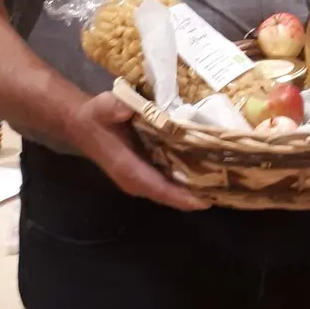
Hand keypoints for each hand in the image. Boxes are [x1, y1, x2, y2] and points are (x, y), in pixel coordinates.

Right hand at [68, 92, 209, 211]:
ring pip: (169, 191)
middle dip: (194, 197)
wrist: (83, 123)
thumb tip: (129, 106)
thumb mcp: (104, 106)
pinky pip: (167, 182)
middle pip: (169, 195)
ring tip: (222, 186)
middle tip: (226, 192)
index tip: (205, 201)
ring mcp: (139, 178)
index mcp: (128, 168)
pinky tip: (205, 174)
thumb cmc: (96, 116)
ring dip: (192, 191)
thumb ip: (116, 107)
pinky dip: (184, 182)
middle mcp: (135, 180)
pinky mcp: (144, 172)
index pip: (159, 189)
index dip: (181, 197)